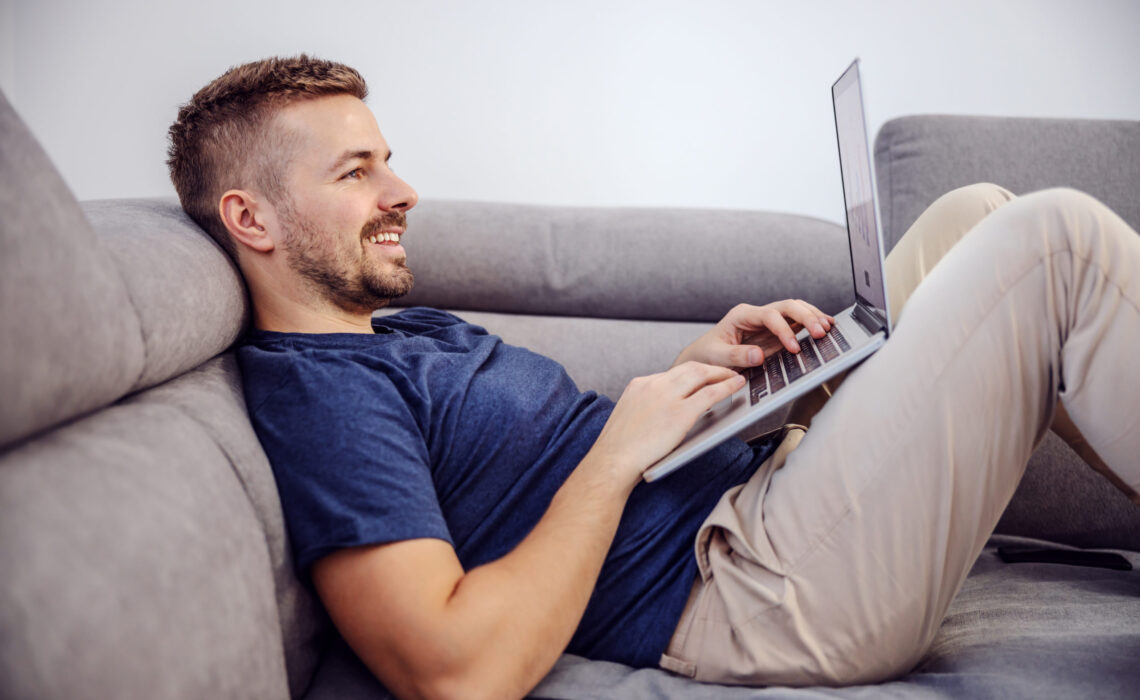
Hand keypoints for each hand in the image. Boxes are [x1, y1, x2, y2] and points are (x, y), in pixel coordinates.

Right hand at [588, 362, 745, 484]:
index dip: (691, 374)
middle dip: (710, 368)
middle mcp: (653, 384)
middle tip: (724, 372)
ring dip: (721, 373)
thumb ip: (647, 408)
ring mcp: (667, 396)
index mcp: (640, 384)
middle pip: (689, 367)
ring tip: (733, 377)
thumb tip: (666, 413)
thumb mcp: (630, 416)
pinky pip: (710, 393)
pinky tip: (736, 386)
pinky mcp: (680, 413)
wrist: (612, 460)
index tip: (701, 377)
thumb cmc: (619, 449)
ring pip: (701, 374)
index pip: (672, 373)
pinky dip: (726, 387)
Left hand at [674, 300, 835, 368]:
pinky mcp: (774, 331)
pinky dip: (811, 323)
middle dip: (806, 317)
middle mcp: (756, 314)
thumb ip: (737, 355)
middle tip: (821, 332)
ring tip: (828, 328)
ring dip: (812, 317)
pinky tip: (825, 326)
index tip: (794, 347)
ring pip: (795, 309)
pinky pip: (796, 322)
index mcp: (742, 315)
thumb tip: (759, 354)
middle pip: (787, 306)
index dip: (785, 330)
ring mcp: (767, 321)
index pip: (770, 315)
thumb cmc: (708, 354)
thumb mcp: (717, 357)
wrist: (704, 356)